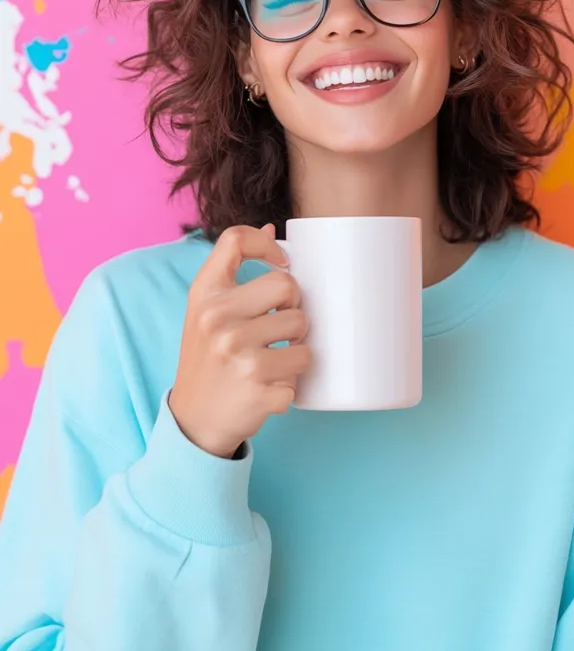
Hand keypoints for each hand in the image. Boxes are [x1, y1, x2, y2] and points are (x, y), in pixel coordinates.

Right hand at [169, 224, 310, 457]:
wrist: (193, 421)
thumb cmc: (207, 357)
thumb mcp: (208, 311)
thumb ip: (235, 271)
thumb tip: (272, 229)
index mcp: (204, 296)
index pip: (235, 240)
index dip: (266, 244)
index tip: (281, 261)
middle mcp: (218, 320)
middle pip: (287, 286)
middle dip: (292, 306)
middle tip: (280, 325)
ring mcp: (239, 355)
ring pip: (302, 332)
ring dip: (296, 349)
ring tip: (273, 359)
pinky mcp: (259, 389)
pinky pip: (302, 373)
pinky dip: (291, 383)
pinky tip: (268, 387)